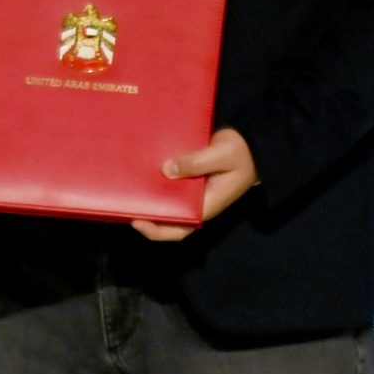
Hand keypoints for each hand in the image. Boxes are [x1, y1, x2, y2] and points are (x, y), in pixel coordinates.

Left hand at [132, 128, 258, 241]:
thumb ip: (196, 163)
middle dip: (145, 212)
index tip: (136, 220)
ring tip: (125, 184)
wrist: (253, 143)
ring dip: (147, 195)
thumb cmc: (241, 153)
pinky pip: (168, 182)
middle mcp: (196, 202)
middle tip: (121, 200)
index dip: (156, 230)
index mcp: (206, 205)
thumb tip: (166, 169)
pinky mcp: (188, 177)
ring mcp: (192, 191)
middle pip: (166, 217)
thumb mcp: (222, 154)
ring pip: (165, 200)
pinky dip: (155, 178)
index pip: (179, 229)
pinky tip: (139, 166)